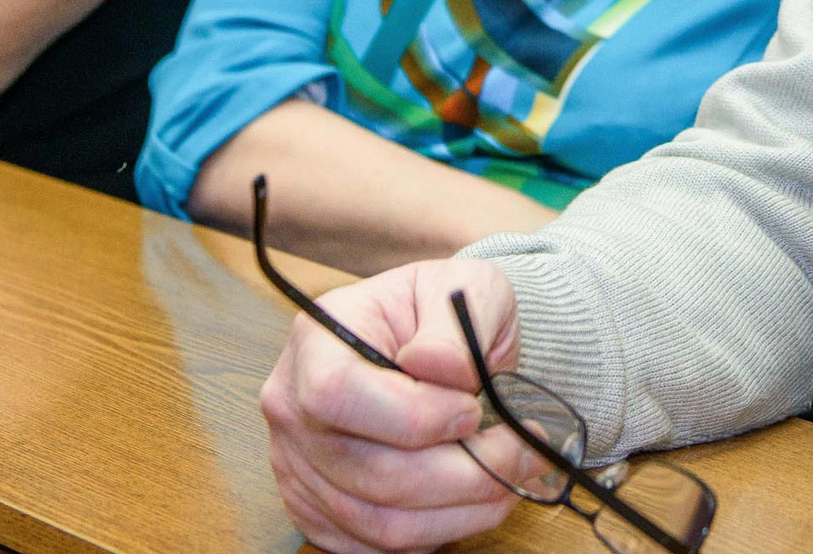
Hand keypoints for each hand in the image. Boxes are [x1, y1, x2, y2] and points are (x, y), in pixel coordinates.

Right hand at [262, 258, 545, 553]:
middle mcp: (292, 407)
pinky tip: (471, 498)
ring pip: (381, 523)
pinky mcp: (320, 510)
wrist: (435, 341)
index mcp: (317, 341)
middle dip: (464, 473)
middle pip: (369, 473)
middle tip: (520, 450)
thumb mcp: (463, 286)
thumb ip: (455, 323)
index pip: (340, 395)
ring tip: (511, 475)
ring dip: (463, 510)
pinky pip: (377, 549)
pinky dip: (437, 533)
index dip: (414, 416)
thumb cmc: (444, 312)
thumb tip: (438, 367)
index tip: (472, 409)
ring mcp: (300, 466)